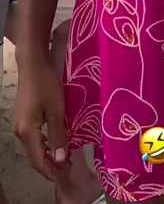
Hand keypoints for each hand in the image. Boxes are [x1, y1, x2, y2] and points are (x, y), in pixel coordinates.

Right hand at [15, 59, 68, 182]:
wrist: (33, 63)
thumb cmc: (46, 83)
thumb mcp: (56, 109)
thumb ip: (58, 134)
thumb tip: (61, 159)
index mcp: (27, 132)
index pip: (38, 160)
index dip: (51, 171)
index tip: (66, 175)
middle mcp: (20, 131)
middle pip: (34, 155)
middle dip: (50, 165)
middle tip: (69, 167)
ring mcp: (20, 124)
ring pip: (34, 146)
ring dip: (48, 154)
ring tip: (66, 156)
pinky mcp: (24, 117)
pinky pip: (34, 137)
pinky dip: (45, 143)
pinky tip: (56, 141)